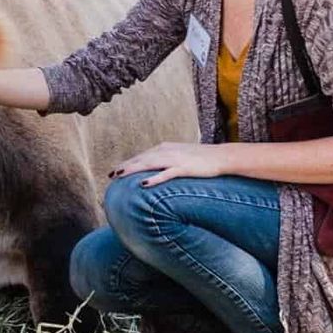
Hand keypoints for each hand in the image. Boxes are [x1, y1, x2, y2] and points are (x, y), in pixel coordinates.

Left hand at [109, 142, 227, 186]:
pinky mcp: (184, 168)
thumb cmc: (202, 159)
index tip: (115, 170)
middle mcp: (167, 151)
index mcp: (165, 148)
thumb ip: (166, 161)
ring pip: (148, 164)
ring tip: (119, 175)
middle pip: (141, 159)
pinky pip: (166, 174)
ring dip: (132, 170)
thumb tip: (155, 171)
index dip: (128, 163)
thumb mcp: (180, 157)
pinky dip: (154, 178)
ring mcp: (175, 159)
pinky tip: (143, 184)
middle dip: (125, 166)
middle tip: (110, 175)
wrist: (222, 157)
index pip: (142, 156)